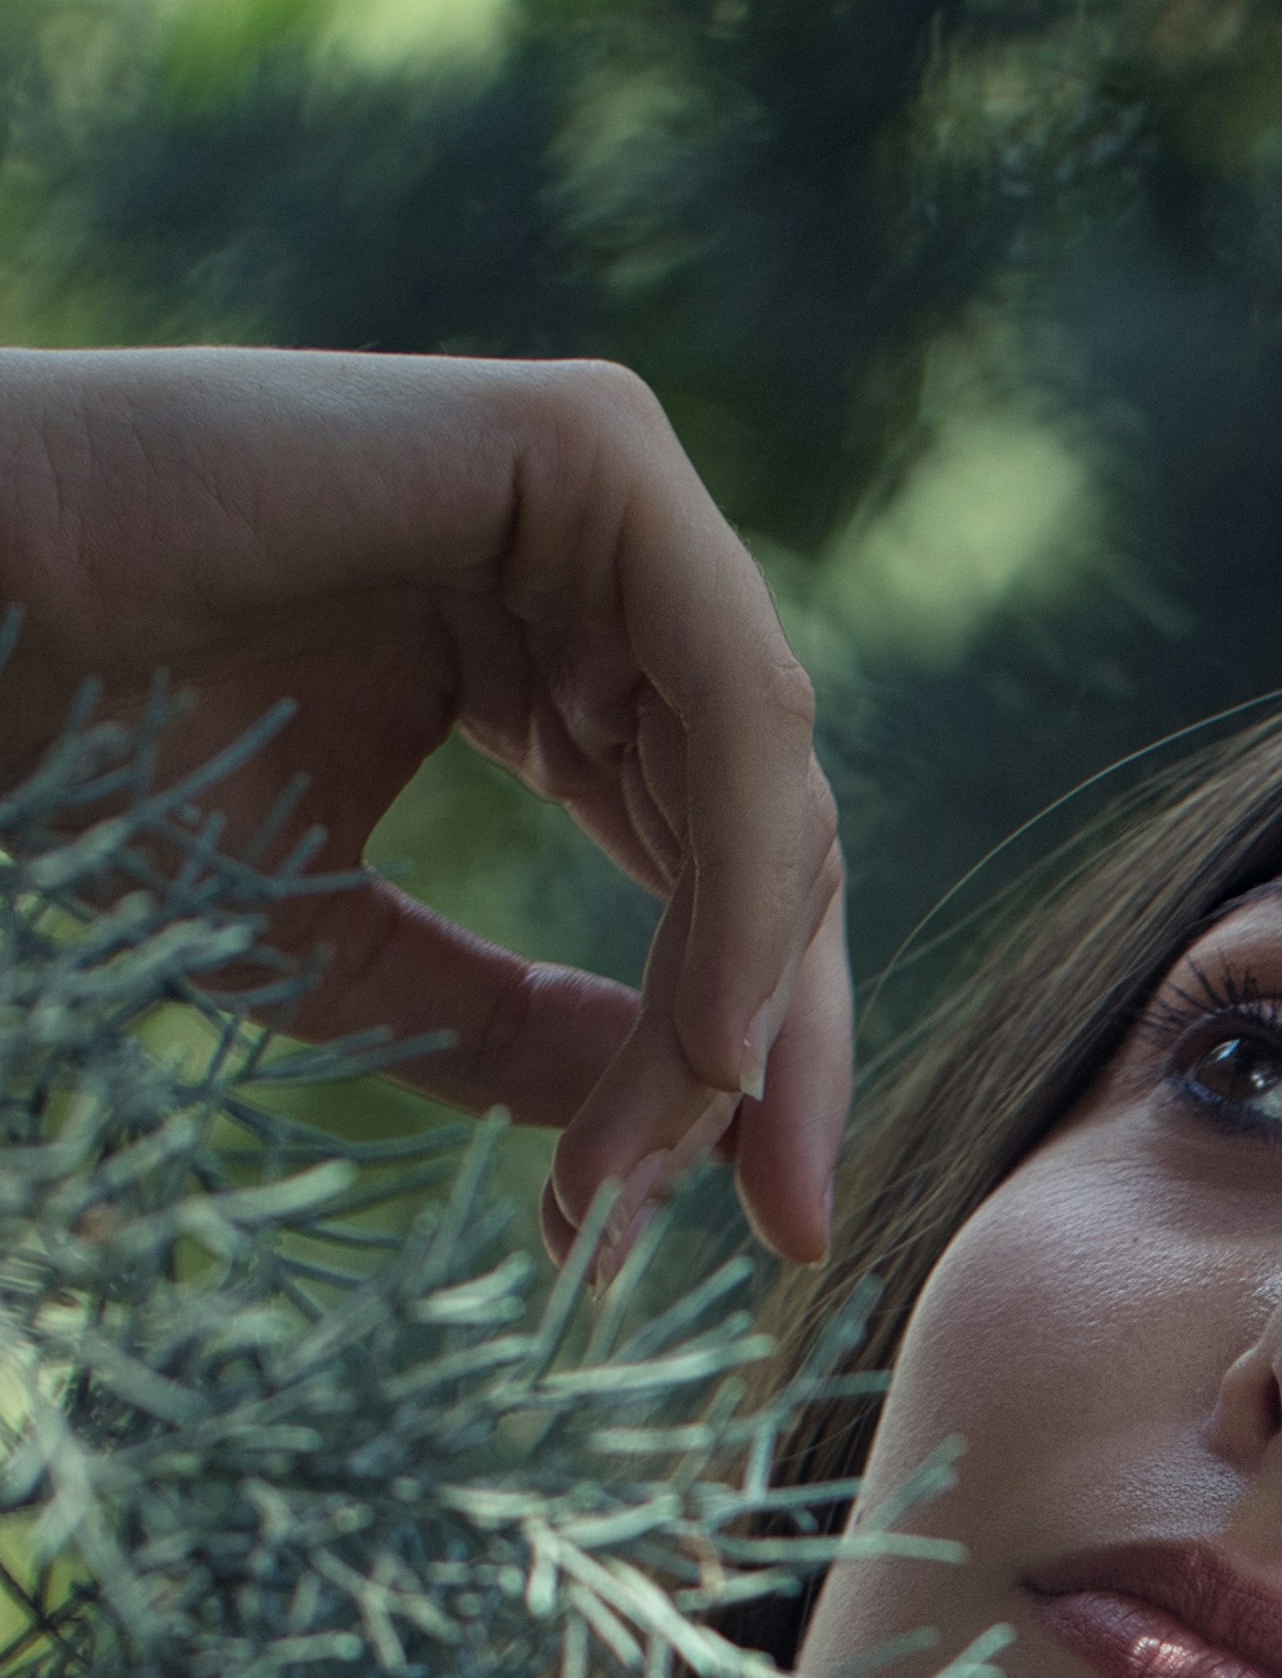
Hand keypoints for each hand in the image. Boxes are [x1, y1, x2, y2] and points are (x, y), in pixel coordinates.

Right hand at [0, 343, 848, 1270]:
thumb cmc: (109, 768)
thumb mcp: (344, 949)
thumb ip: (509, 1023)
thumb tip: (686, 1093)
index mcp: (553, 656)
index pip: (717, 866)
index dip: (745, 1055)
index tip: (761, 1230)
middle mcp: (601, 568)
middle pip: (773, 837)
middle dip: (775, 1049)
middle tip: (775, 1227)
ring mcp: (607, 492)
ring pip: (770, 786)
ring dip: (743, 998)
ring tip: (677, 1154)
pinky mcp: (593, 447)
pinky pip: (736, 699)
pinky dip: (739, 880)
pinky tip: (708, 1033)